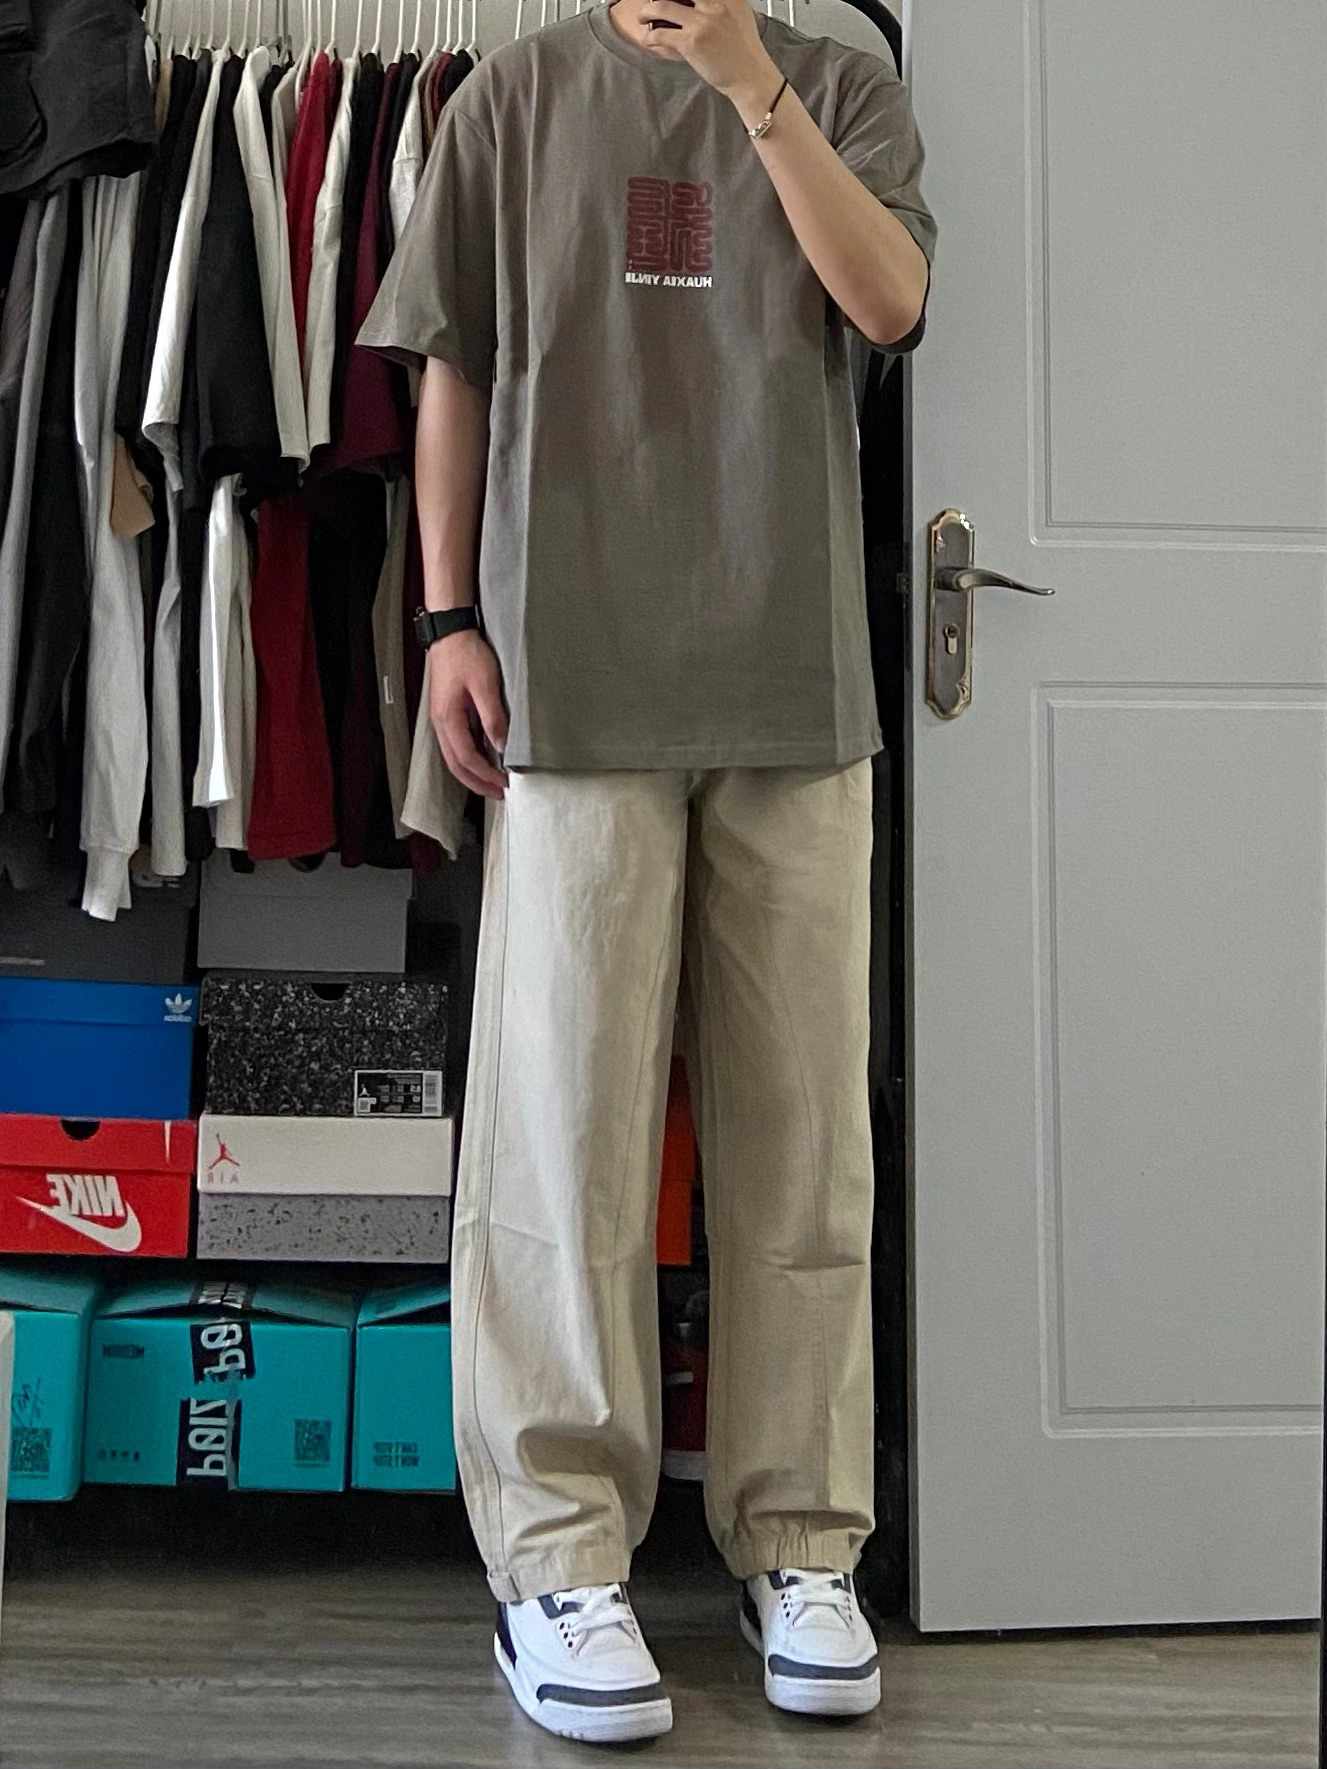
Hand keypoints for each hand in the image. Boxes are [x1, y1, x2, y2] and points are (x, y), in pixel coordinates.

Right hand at [427, 628, 508, 799]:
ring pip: (454, 758)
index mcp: (448, 719)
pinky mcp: (447, 714)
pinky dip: (469, 759)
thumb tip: (501, 745)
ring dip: (473, 774)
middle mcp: (440, 724)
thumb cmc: (466, 655)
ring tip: (492, 783)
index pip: (467, 758)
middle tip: (499, 794)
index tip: (505, 784)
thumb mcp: (485, 685)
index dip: (487, 775)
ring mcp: (441, 720)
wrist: (450, 633)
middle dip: (478, 783)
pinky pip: (455, 745)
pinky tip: (484, 760)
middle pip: (456, 766)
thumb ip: (493, 717)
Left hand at [638, 0, 779, 110]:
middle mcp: (715, 4)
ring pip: (662, 6)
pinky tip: (648, 39)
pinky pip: (661, 34)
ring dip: (647, 11)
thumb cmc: (743, 51)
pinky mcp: (692, 42)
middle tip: (654, 2)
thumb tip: (698, 2)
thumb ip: (722, 3)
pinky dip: (650, 37)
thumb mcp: (739, 15)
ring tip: (643, 16)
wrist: (750, 77)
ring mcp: (702, 22)